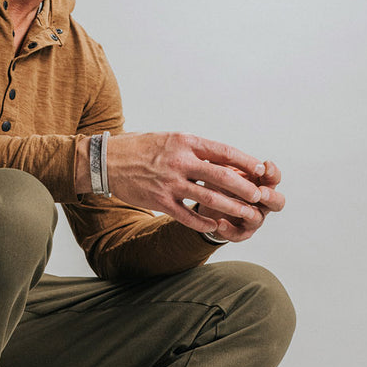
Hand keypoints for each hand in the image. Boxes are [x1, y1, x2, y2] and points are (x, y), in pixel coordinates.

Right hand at [103, 133, 282, 235]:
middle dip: (245, 188)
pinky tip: (215, 226)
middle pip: (221, 176)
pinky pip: (186, 216)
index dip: (245, 162)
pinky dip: (203, 223)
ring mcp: (169, 183)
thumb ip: (194, 148)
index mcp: (185, 142)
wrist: (106, 161)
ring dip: (231, 208)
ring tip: (248, 215)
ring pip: (208, 198)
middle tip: (259, 197)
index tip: (260, 169)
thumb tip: (221, 158)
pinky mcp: (159, 201)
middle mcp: (179, 161)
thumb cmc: (140, 147)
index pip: (223, 151)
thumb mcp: (169, 139)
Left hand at [194, 158, 283, 242]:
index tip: (265, 166)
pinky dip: (229, 229)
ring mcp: (254, 218)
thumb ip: (228, 162)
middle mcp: (263, 202)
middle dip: (270, 197)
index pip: (274, 178)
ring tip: (239, 208)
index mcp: (262, 183)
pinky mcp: (241, 232)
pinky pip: (239, 234)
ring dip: (250, 213)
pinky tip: (219, 223)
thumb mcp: (224, 169)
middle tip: (261, 193)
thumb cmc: (220, 182)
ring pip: (259, 218)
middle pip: (278, 202)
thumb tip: (224, 152)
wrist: (208, 203)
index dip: (272, 172)